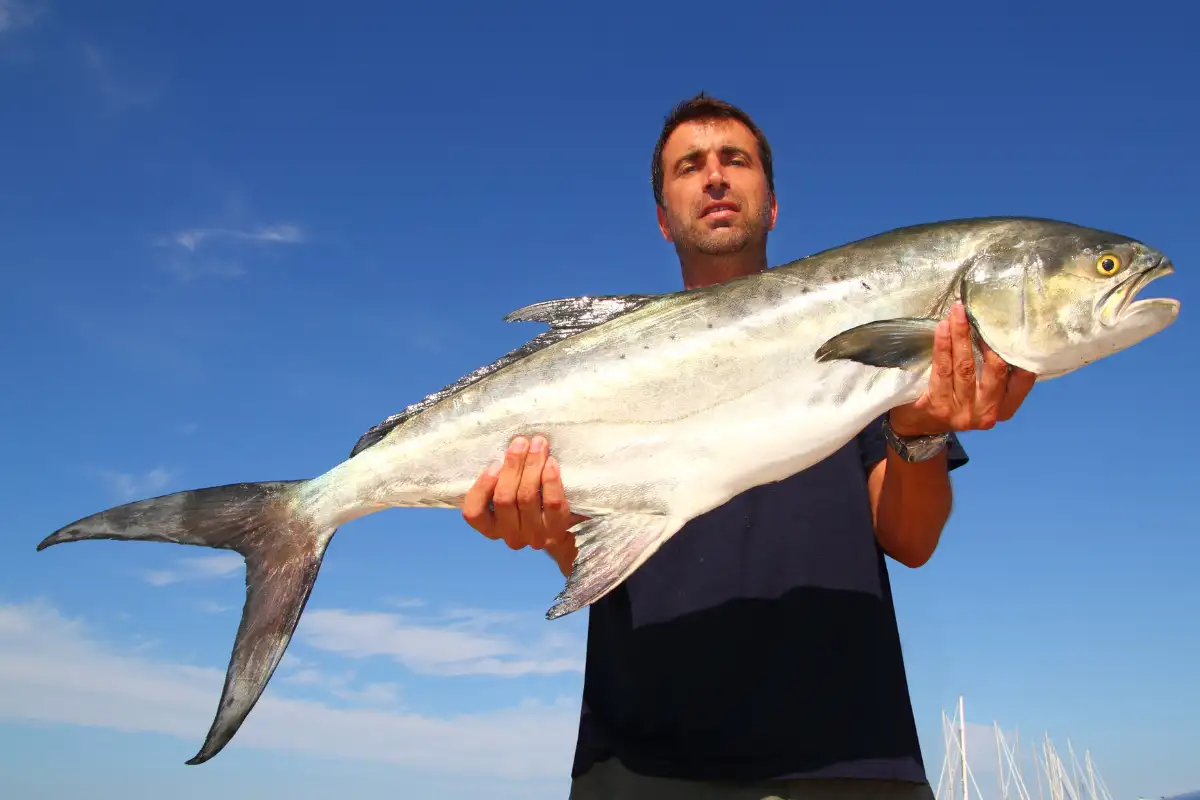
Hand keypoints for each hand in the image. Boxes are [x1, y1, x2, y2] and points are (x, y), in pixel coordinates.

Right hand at [462, 435, 586, 550]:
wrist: (569, 528)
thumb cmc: (532, 501)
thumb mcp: (511, 494)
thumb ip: (502, 480)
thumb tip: (507, 449)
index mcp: (491, 527)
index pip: (474, 513)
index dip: (482, 487)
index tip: (494, 464)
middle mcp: (510, 535)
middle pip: (504, 498)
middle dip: (512, 466)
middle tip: (520, 442)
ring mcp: (534, 535)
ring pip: (527, 497)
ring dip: (532, 466)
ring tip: (538, 445)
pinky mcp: (557, 530)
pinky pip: (552, 503)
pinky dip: (550, 480)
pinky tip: (551, 462)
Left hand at [888, 302, 1036, 435]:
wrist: (917, 425)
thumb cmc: (954, 400)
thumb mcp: (981, 393)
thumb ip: (993, 373)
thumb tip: (999, 329)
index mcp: (1004, 408)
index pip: (1023, 379)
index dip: (1020, 351)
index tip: (1012, 323)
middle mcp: (987, 413)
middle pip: (994, 369)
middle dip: (986, 336)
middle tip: (977, 310)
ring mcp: (962, 413)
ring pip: (966, 366)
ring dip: (961, 335)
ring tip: (957, 312)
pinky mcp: (938, 407)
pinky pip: (942, 370)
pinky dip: (943, 346)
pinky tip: (943, 328)